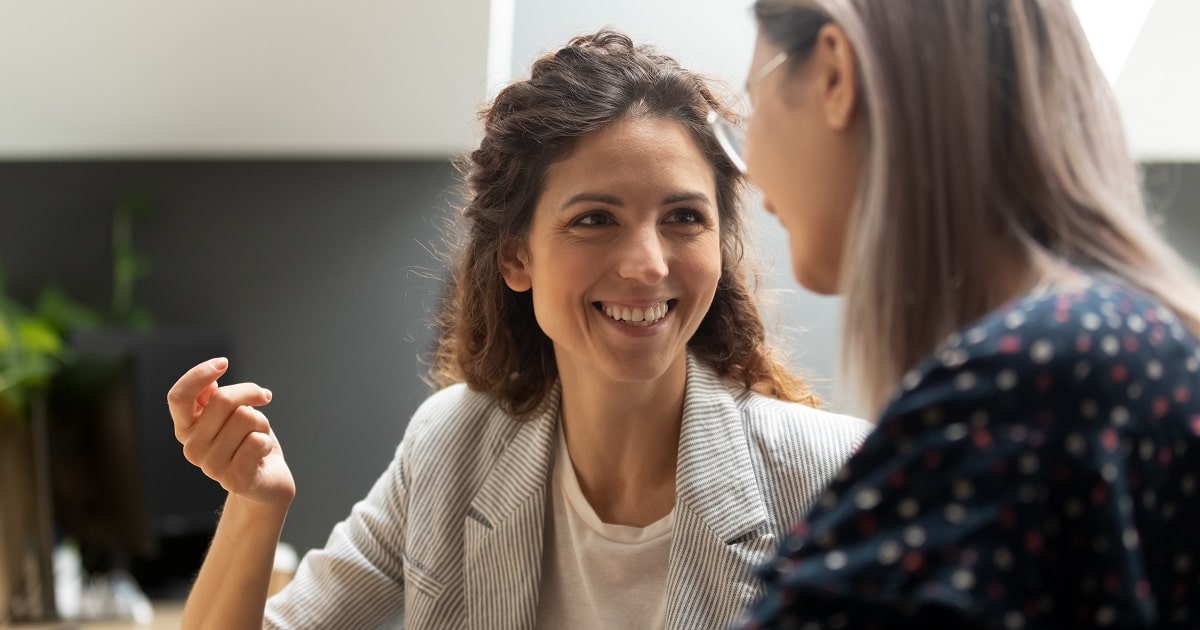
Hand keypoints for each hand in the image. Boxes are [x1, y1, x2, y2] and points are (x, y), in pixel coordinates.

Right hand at [167, 358, 295, 508]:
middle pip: (223, 399)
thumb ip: (212, 398)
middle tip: (261, 400)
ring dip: (261, 423)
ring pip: (246, 417)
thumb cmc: (247, 442)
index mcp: (186, 429)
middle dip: (250, 393)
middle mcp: (192, 448)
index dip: (199, 374)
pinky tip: (261, 455)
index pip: (178, 397)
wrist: (266, 484)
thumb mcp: (229, 415)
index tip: (223, 363)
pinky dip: (266, 441)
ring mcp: (212, 467)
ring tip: (256, 439)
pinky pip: (257, 440)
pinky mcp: (235, 479)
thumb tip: (208, 381)